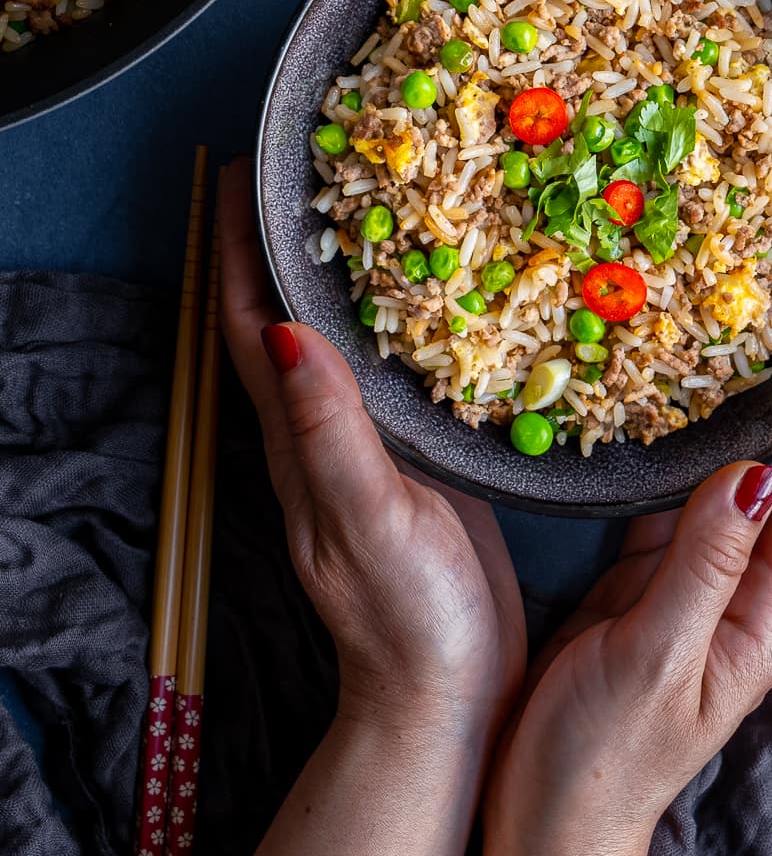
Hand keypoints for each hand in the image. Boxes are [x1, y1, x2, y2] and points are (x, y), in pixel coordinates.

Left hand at [219, 159, 525, 746]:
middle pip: (286, 318)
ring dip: (341, 271)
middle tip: (309, 164)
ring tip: (369, 203)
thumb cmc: (407, 615)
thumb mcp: (367, 516)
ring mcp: (369, 447)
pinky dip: (402, 318)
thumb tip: (285, 335)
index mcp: (297, 440)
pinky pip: (398, 368)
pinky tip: (437, 293)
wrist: (451, 692)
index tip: (239, 171)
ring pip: (342, 337)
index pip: (249, 325)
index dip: (235, 249)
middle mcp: (322, 434)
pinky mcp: (420, 458)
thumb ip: (330, 431)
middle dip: (282, 240)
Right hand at [485, 368, 771, 855]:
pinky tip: (667, 417)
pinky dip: (673, 461)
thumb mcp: (657, 656)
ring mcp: (689, 590)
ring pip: (723, 492)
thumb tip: (756, 474)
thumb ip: (705, 564)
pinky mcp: (640, 588)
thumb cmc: (602, 758)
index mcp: (760, 620)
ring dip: (736, 428)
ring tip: (745, 352)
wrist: (545, 827)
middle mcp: (737, 597)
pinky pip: (666, 509)